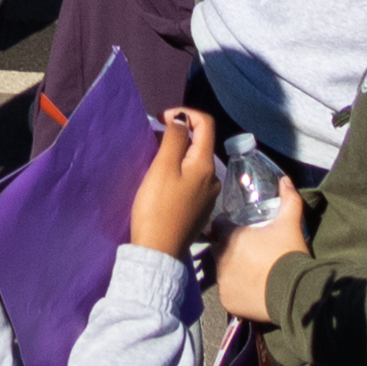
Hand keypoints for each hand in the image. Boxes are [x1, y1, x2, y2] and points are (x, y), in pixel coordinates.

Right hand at [121, 109, 221, 257]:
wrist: (158, 251)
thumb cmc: (157, 206)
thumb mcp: (163, 167)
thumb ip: (175, 139)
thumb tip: (183, 119)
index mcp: (206, 165)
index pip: (206, 123)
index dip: (185, 114)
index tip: (162, 119)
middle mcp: (213, 179)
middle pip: (200, 143)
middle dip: (178, 135)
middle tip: (153, 142)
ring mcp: (208, 196)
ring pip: (194, 163)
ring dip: (177, 155)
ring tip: (155, 163)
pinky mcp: (200, 209)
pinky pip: (192, 180)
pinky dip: (179, 172)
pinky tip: (163, 184)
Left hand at [209, 182, 304, 322]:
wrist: (295, 293)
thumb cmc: (288, 255)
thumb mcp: (290, 224)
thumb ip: (289, 199)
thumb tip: (286, 179)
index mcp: (230, 236)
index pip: (219, 226)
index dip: (228, 227)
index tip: (241, 232)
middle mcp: (220, 257)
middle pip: (219, 248)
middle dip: (229, 249)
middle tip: (249, 254)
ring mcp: (222, 281)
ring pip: (222, 272)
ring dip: (231, 271)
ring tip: (251, 274)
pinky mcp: (227, 300)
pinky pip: (227, 293)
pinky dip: (236, 292)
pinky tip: (250, 291)